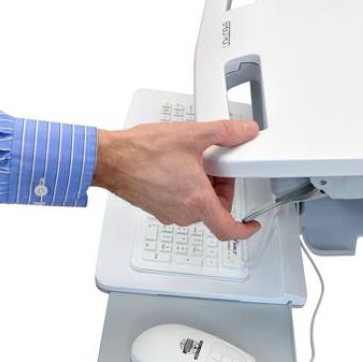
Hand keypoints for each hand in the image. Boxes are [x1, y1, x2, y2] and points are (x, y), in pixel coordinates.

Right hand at [92, 120, 260, 240]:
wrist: (109, 159)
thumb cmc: (141, 151)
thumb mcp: (191, 135)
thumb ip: (225, 133)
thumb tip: (245, 131)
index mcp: (196, 200)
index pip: (228, 229)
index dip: (244, 230)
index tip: (252, 226)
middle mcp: (183, 213)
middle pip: (215, 210)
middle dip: (220, 188)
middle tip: (214, 166)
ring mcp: (169, 214)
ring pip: (198, 206)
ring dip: (202, 188)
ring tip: (191, 162)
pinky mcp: (158, 210)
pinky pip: (182, 204)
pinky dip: (187, 190)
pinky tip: (177, 168)